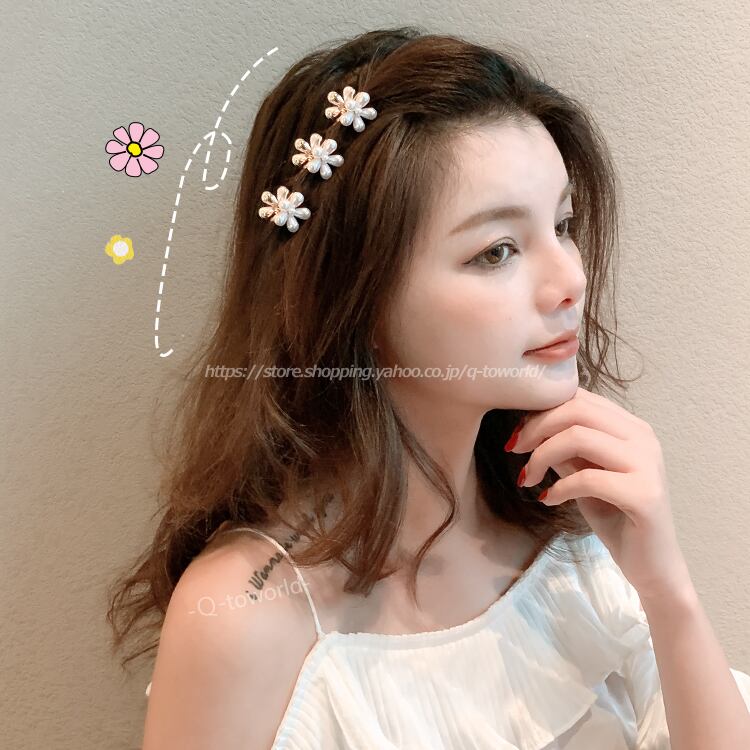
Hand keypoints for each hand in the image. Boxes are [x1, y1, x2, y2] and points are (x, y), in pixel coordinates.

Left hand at [507, 387, 692, 601]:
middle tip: (514, 451)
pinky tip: (548, 499)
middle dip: (536, 428)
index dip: (541, 410)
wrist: (651, 566)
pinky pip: (588, 478)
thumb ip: (565, 448)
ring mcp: (648, 464)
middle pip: (577, 410)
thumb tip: (529, 426)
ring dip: (541, 456)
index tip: (518, 436)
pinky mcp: (645, 495)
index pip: (580, 398)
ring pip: (579, 437)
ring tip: (527, 479)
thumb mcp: (582, 473)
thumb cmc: (614, 515)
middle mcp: (643, 438)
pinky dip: (559, 487)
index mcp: (631, 427)